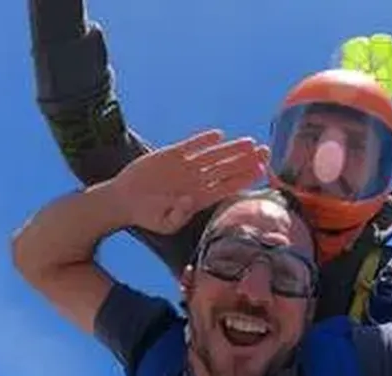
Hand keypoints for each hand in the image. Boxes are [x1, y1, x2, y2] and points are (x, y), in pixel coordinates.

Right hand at [108, 129, 267, 233]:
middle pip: (227, 169)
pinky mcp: (171, 155)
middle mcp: (198, 181)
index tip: (260, 171)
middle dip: (246, 160)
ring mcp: (186, 167)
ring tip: (250, 142)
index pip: (227, 187)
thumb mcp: (164, 223)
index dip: (244, 178)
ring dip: (231, 149)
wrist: (125, 201)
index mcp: (200, 199)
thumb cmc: (148, 216)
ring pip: (213, 156)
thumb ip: (178, 215)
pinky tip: (218, 135)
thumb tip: (190, 200)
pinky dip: (202, 140)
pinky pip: (190, 146)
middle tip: (266, 152)